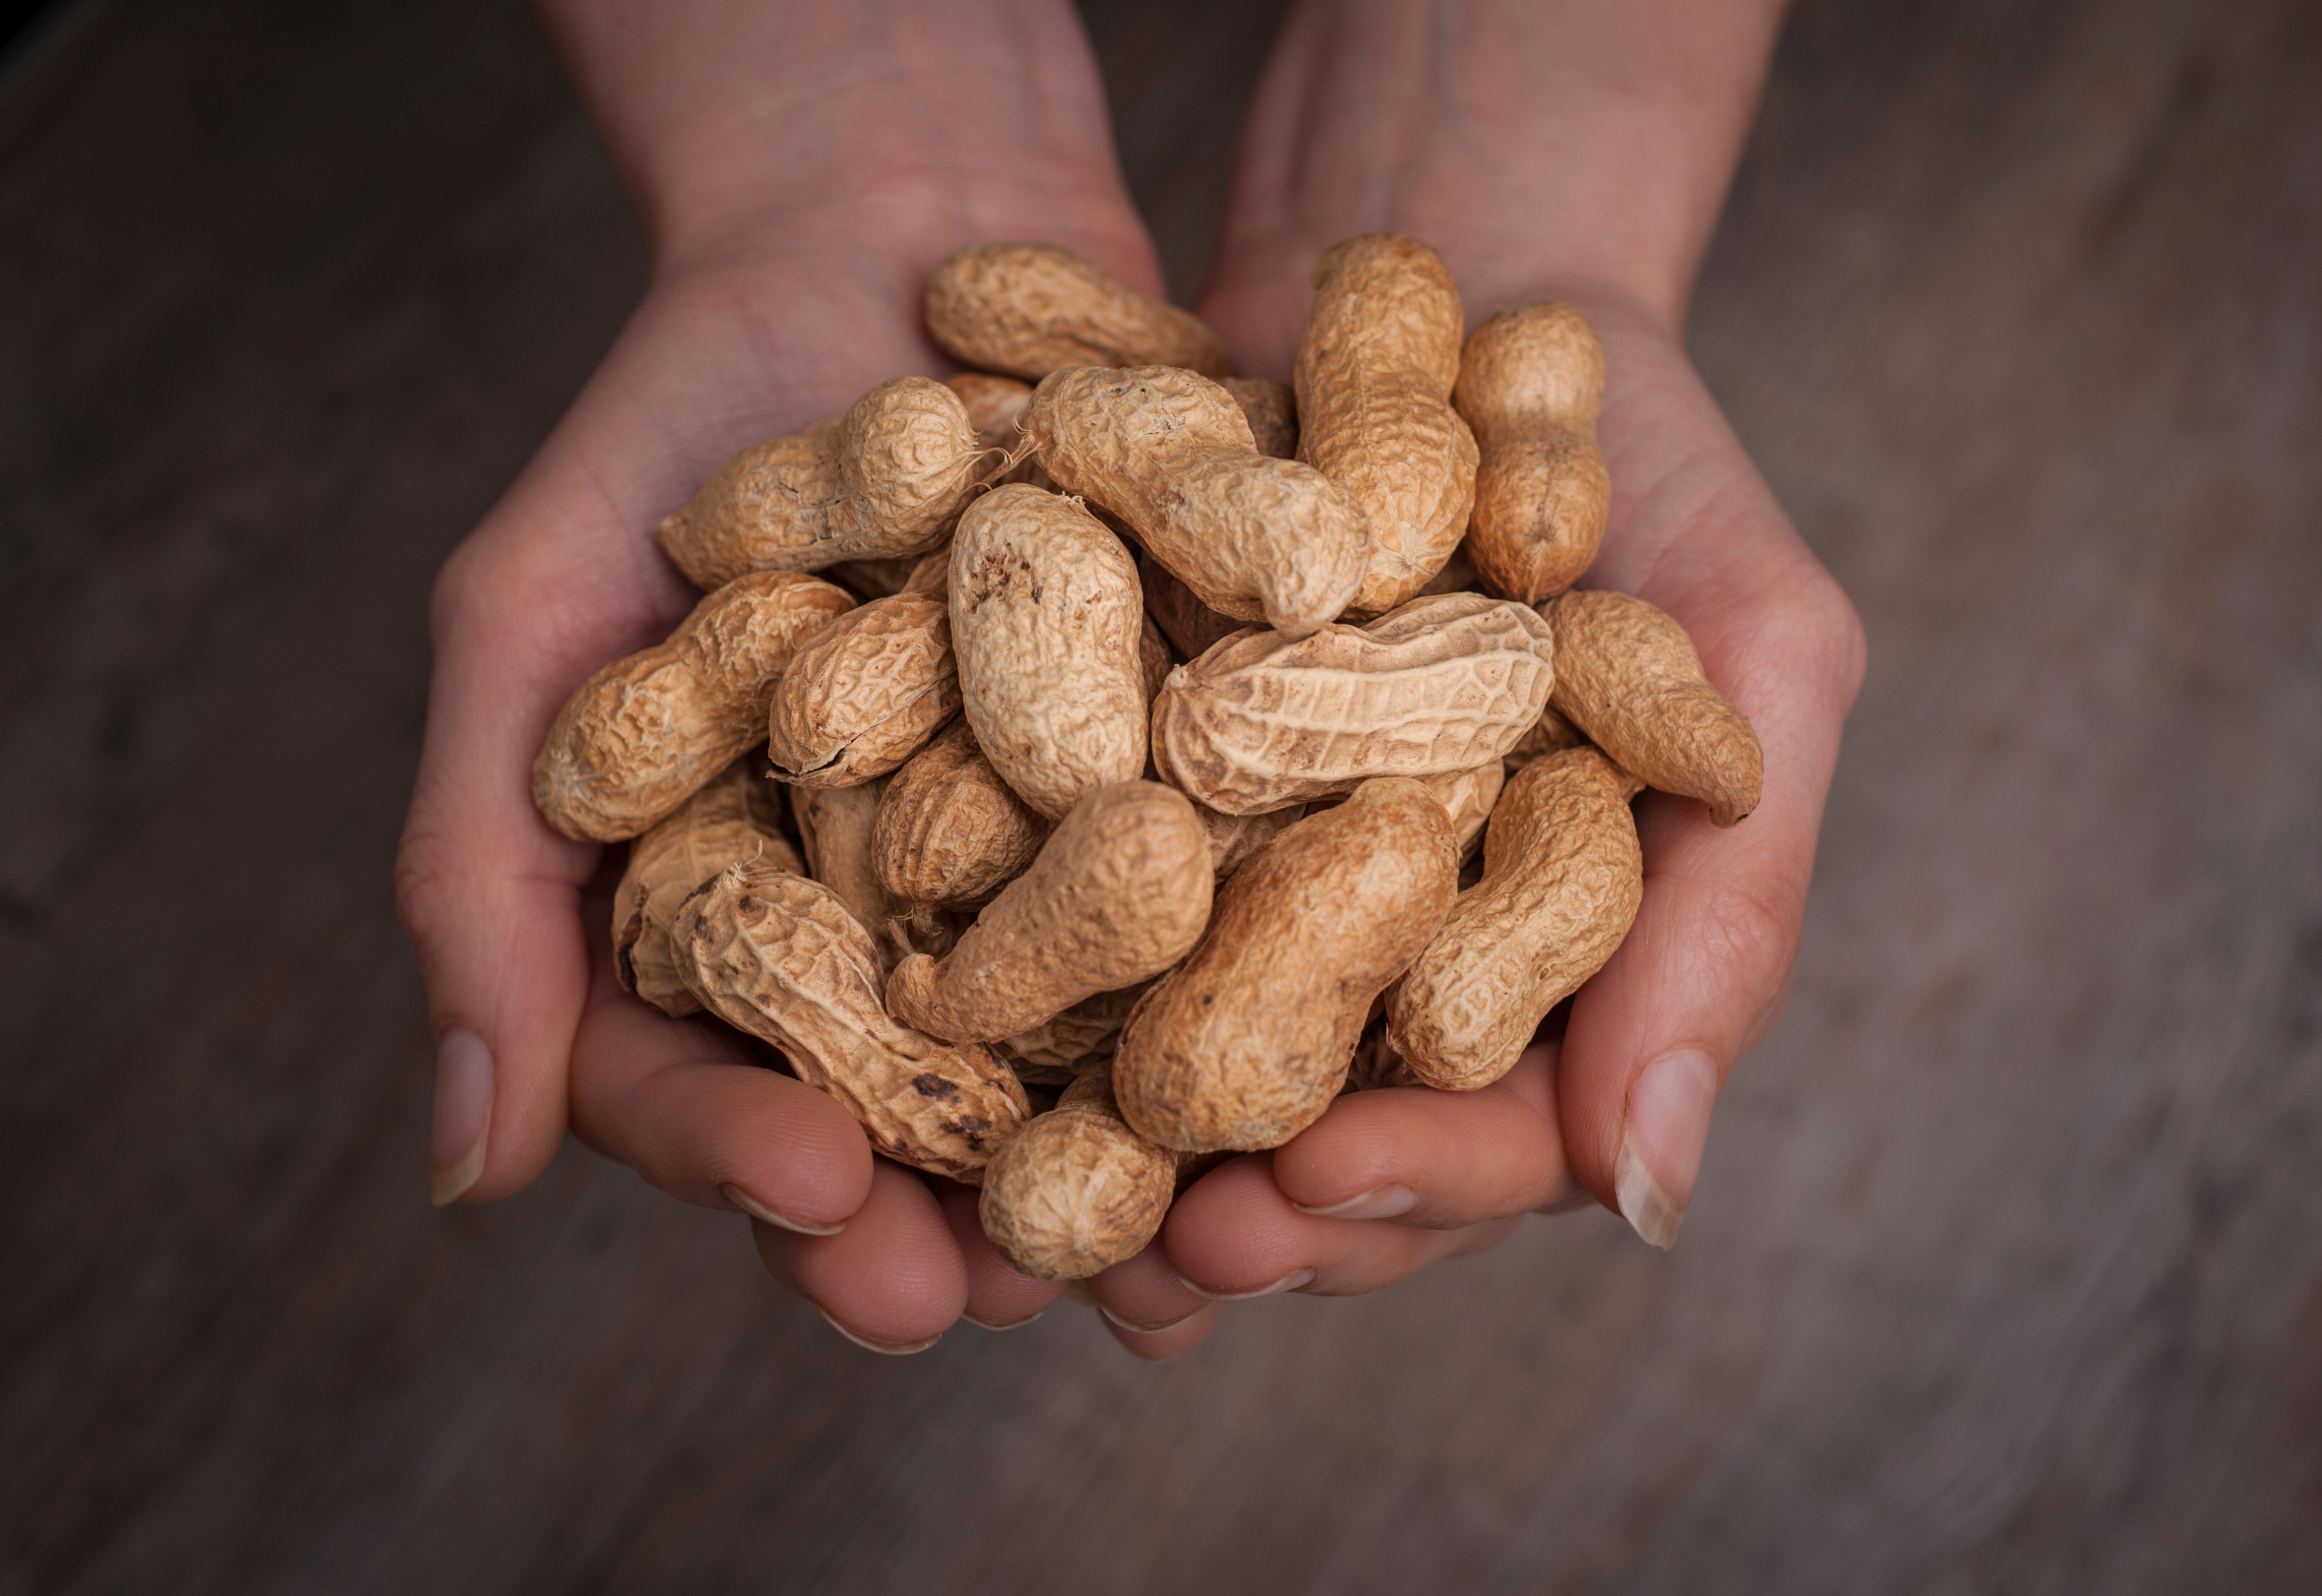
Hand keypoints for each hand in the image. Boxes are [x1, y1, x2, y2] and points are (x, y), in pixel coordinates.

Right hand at [393, 0, 1178, 1347]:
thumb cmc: (673, 423)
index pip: (710, 1098)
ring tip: (1179, 1255)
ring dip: (1128, 1180)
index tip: (816, 1193)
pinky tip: (1314, 1081)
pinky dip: (1266, 1001)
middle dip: (952, 1230)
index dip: (753, 1166)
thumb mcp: (536, 624)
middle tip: (995, 1296)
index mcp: (720, 937)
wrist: (887, 235)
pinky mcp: (1184, 800)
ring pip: (1083, 1075)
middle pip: (911, 1137)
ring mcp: (1041, 880)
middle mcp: (886, 939)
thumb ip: (487, 874)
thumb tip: (471, 1165)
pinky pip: (1230, 926)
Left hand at [1116, 0, 1866, 1347]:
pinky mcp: (1134, 810)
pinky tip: (930, 1046)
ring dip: (1110, 1165)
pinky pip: (1068, 931)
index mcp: (1559, 971)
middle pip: (1327, 1153)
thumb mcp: (1756, 653)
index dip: (1409, 1189)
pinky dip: (1014, 996)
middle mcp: (1400, 965)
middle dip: (1241, 1218)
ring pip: (1187, 1085)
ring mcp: (1262, 895)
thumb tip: (1649, 1200)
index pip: (1500, 1144)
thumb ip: (1730, 913)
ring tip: (1019, 1214)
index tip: (1304, 1189)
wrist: (1457, 271)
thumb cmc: (1649, 464)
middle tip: (1147, 1254)